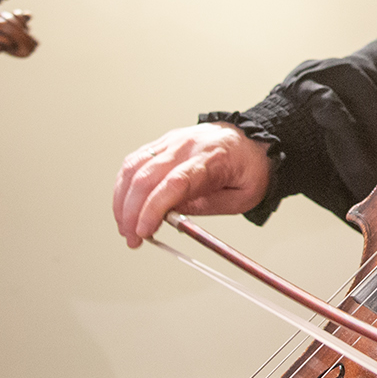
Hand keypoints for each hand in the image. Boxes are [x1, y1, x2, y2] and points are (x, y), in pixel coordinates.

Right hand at [113, 122, 271, 247]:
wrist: (254, 140)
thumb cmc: (250, 167)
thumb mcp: (242, 196)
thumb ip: (205, 207)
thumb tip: (169, 216)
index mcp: (212, 159)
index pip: (174, 183)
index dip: (153, 209)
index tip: (143, 231)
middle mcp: (188, 146)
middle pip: (147, 177)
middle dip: (131, 212)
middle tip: (132, 237)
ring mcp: (173, 141)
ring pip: (134, 167)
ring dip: (122, 200)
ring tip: (126, 226)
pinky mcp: (164, 143)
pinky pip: (135, 161)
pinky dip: (124, 185)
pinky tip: (124, 204)